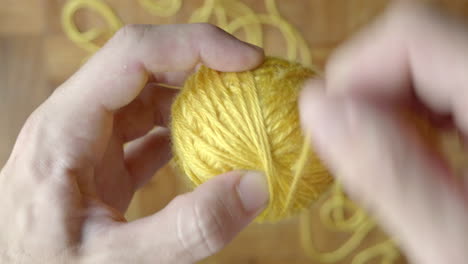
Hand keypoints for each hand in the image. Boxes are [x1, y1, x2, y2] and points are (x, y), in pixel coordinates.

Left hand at [0, 24, 267, 263]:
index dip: (194, 45)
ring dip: (195, 101)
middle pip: (145, 67)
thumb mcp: (113, 261)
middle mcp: (76, 122)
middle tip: (253, 84)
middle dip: (202, 65)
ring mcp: (90, 141)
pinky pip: (148, 132)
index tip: (247, 61)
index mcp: (66, 127)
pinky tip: (208, 149)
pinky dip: (183, 133)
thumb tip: (254, 186)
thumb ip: (184, 231)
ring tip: (237, 115)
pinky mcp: (102, 162)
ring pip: (148, 98)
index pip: (133, 54)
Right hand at [299, 2, 467, 263]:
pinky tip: (416, 150)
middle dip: (368, 90)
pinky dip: (415, 112)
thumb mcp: (457, 245)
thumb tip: (317, 107)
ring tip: (386, 157)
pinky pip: (448, 84)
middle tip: (357, 151)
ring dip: (389, 103)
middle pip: (419, 40)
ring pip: (430, 59)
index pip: (412, 35)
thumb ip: (390, 174)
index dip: (354, 71)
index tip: (329, 127)